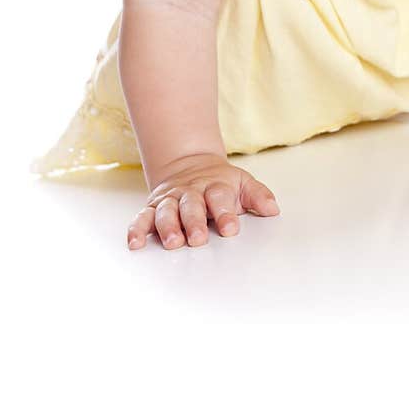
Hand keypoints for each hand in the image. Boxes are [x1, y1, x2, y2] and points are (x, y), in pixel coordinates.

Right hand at [127, 153, 279, 249]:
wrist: (190, 164)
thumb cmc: (219, 183)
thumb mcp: (242, 183)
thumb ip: (258, 195)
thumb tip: (273, 209)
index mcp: (214, 186)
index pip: (220, 198)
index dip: (225, 213)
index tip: (231, 228)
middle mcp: (190, 192)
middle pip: (191, 206)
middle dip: (194, 222)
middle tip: (199, 239)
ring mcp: (170, 199)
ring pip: (166, 212)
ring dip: (168, 227)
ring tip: (173, 242)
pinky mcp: (154, 207)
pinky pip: (142, 217)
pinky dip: (137, 229)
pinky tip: (135, 243)